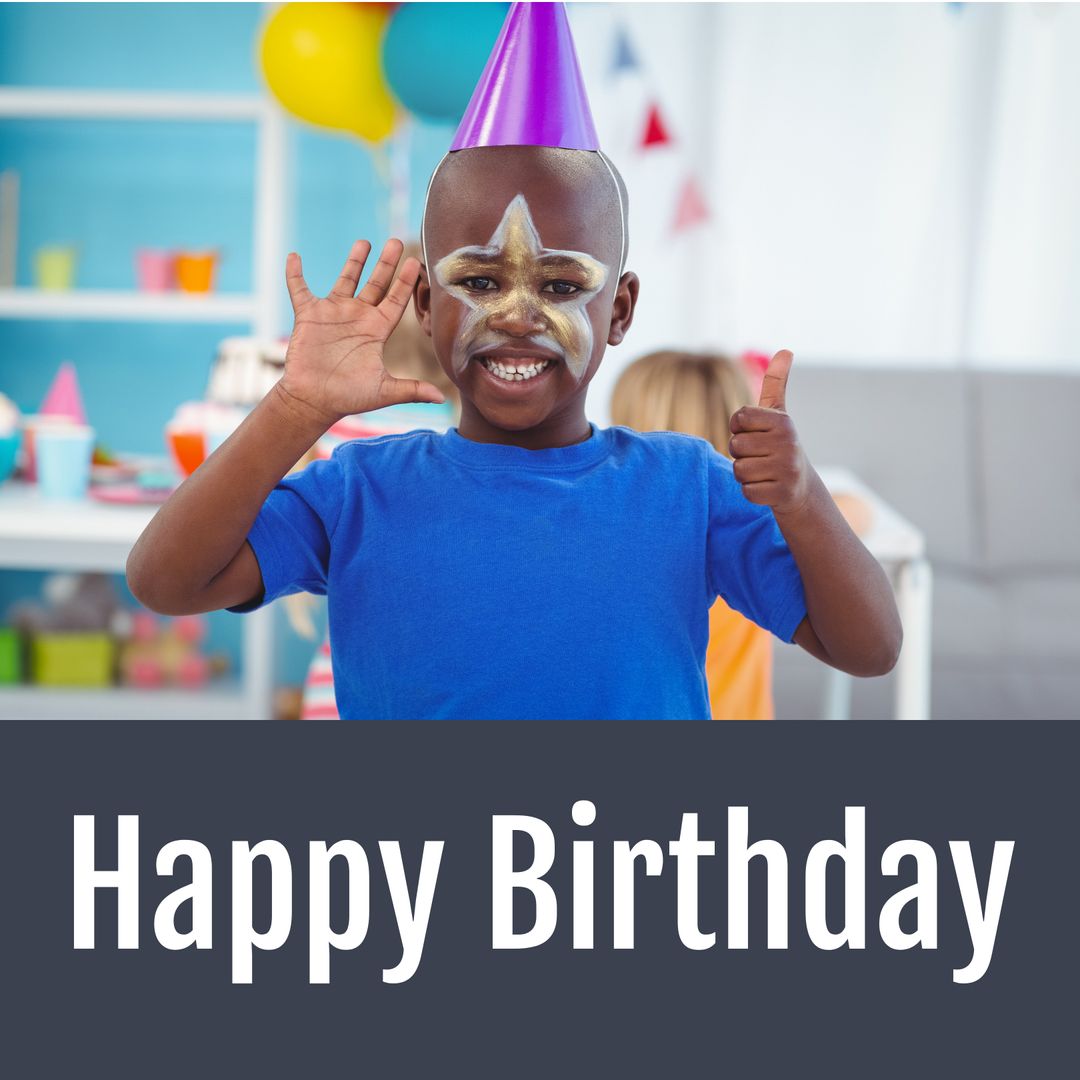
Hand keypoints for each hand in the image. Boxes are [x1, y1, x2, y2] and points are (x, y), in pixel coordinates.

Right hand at [277, 238, 444, 426]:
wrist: (314, 401)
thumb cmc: (348, 397)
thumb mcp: (383, 391)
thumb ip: (411, 390)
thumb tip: (441, 399)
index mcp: (376, 331)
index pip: (395, 300)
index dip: (405, 282)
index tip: (416, 262)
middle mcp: (357, 318)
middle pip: (375, 284)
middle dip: (385, 263)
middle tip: (395, 241)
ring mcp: (333, 314)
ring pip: (346, 280)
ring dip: (354, 261)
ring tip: (364, 242)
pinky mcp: (308, 316)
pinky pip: (299, 289)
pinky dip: (295, 274)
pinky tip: (294, 256)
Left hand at [728, 349, 811, 516]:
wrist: (800, 486)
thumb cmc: (780, 444)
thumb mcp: (778, 414)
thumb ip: (776, 383)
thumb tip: (786, 350)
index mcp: (783, 421)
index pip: (739, 419)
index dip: (740, 429)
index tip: (756, 434)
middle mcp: (788, 443)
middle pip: (736, 446)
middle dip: (742, 454)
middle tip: (761, 456)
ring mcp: (786, 470)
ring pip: (739, 470)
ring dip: (746, 474)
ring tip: (764, 471)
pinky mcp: (781, 494)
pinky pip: (747, 491)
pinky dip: (752, 492)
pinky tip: (767, 487)